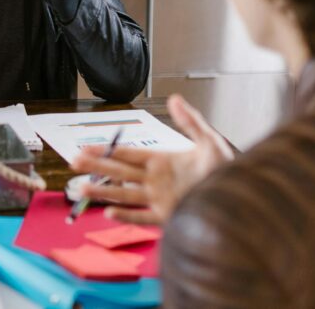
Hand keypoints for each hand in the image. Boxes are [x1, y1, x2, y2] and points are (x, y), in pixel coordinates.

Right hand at [70, 94, 232, 224]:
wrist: (240, 199)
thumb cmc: (226, 170)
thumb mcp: (209, 141)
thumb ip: (190, 121)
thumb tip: (174, 98)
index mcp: (161, 161)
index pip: (127, 154)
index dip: (106, 150)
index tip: (85, 147)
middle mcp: (155, 181)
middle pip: (119, 173)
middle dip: (96, 167)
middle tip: (73, 163)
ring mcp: (159, 199)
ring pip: (124, 195)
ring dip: (103, 192)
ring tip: (81, 189)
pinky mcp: (168, 217)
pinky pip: (142, 217)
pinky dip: (126, 216)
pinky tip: (109, 213)